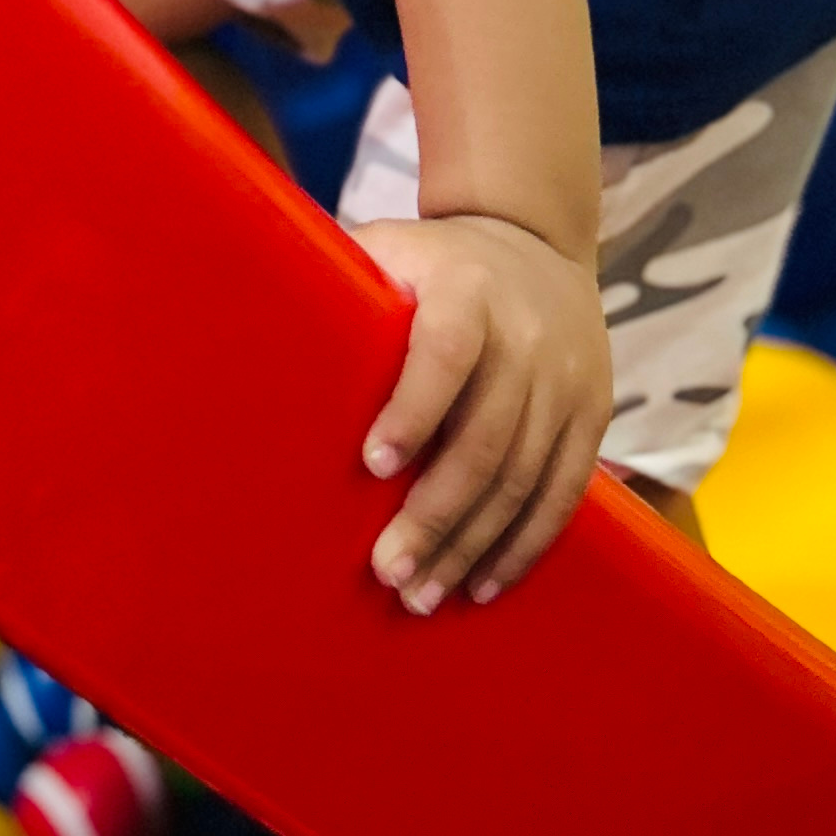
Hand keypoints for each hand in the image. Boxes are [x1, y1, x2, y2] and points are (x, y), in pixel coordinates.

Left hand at [352, 213, 612, 612]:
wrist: (536, 240)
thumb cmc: (433, 262)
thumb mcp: (388, 247)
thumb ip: (338, 281)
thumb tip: (243, 323)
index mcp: (467, 289)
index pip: (447, 350)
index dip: (413, 408)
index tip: (372, 465)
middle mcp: (527, 334)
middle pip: (486, 436)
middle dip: (435, 513)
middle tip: (387, 570)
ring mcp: (567, 378)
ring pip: (523, 477)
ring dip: (471, 545)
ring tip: (422, 594)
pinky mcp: (592, 413)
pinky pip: (563, 490)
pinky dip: (523, 544)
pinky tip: (483, 584)